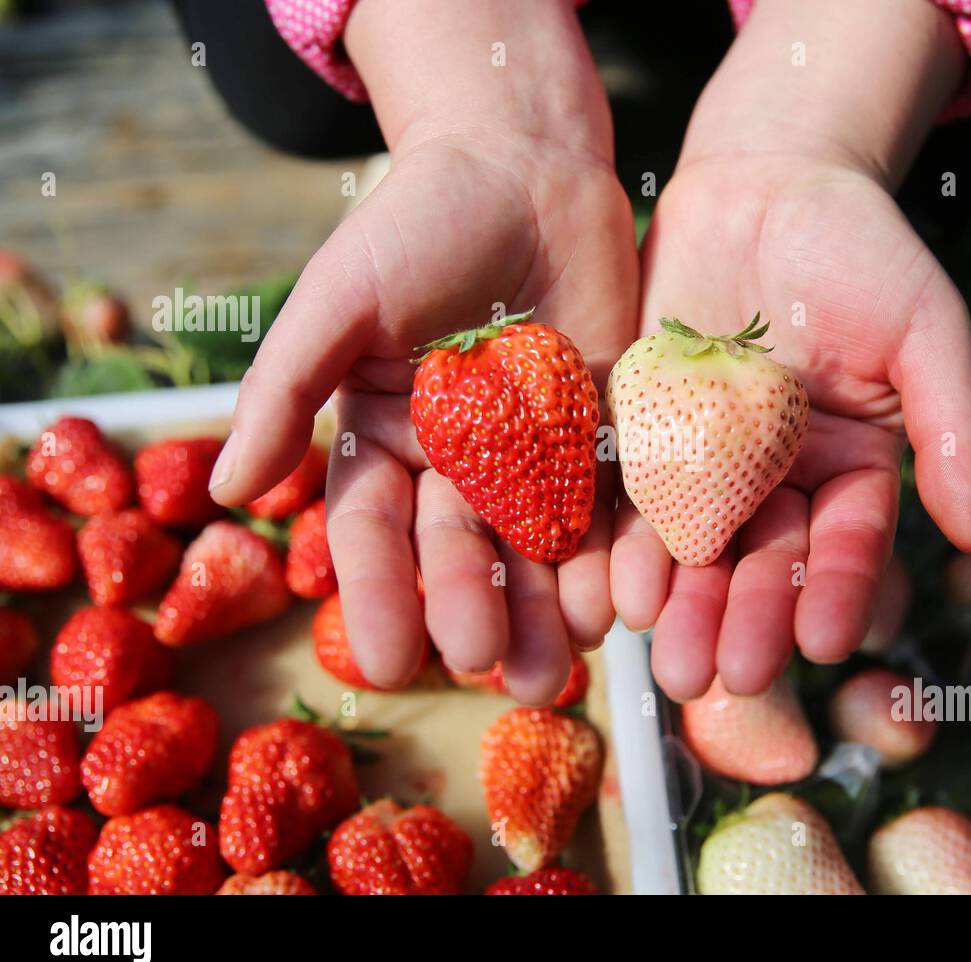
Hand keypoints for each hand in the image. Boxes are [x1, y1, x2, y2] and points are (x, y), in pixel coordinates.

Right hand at [208, 0, 636, 703]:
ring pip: (540, 544)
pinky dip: (619, 549)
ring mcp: (536, 452)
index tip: (388, 661)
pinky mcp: (605, 432)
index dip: (379, 595)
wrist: (525, 165)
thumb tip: (223, 493)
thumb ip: (285, 390)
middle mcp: (458, 461)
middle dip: (476, 609)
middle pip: (464, 551)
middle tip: (491, 668)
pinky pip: (612, 501)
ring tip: (565, 657)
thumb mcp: (337, 298)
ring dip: (550, 603)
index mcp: (386, 438)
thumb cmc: (416, 222)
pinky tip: (628, 597)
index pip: (373, 532)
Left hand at [612, 0, 970, 699]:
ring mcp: (708, 463)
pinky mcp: (644, 434)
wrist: (763, 183)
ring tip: (669, 664)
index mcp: (852, 467)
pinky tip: (619, 589)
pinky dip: (627, 545)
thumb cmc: (860, 250)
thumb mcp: (926, 330)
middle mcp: (779, 480)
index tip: (820, 642)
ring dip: (683, 606)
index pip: (847, 544)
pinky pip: (634, 499)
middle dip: (746, 620)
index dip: (834, 591)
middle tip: (726, 677)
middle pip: (763, 563)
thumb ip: (951, 428)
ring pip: (696, 548)